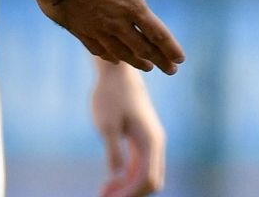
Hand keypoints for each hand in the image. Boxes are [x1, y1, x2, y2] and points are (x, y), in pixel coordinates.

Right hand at [36, 0, 187, 75]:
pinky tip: (114, 58)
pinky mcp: (80, 31)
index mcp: (132, 8)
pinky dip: (110, 56)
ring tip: (147, 67)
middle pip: (143, 49)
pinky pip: (98, 49)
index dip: (170, 48)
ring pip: (121, 53)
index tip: (180, 59)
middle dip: (159, 60)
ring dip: (137, 61)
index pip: (157, 34)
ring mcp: (97, 31)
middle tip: (170, 70)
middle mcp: (117, 24)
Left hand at [92, 63, 165, 196]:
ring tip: (103, 192)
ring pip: (146, 176)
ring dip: (128, 188)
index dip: (129, 194)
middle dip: (130, 194)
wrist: (117, 73)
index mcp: (151, 141)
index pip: (147, 179)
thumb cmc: (110, 96)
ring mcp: (150, 143)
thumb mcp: (106, 123)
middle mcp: (156, 144)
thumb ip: (113, 150)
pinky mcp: (142, 140)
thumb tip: (116, 175)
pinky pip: (140, 167)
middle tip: (103, 196)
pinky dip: (128, 179)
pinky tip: (110, 182)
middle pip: (151, 182)